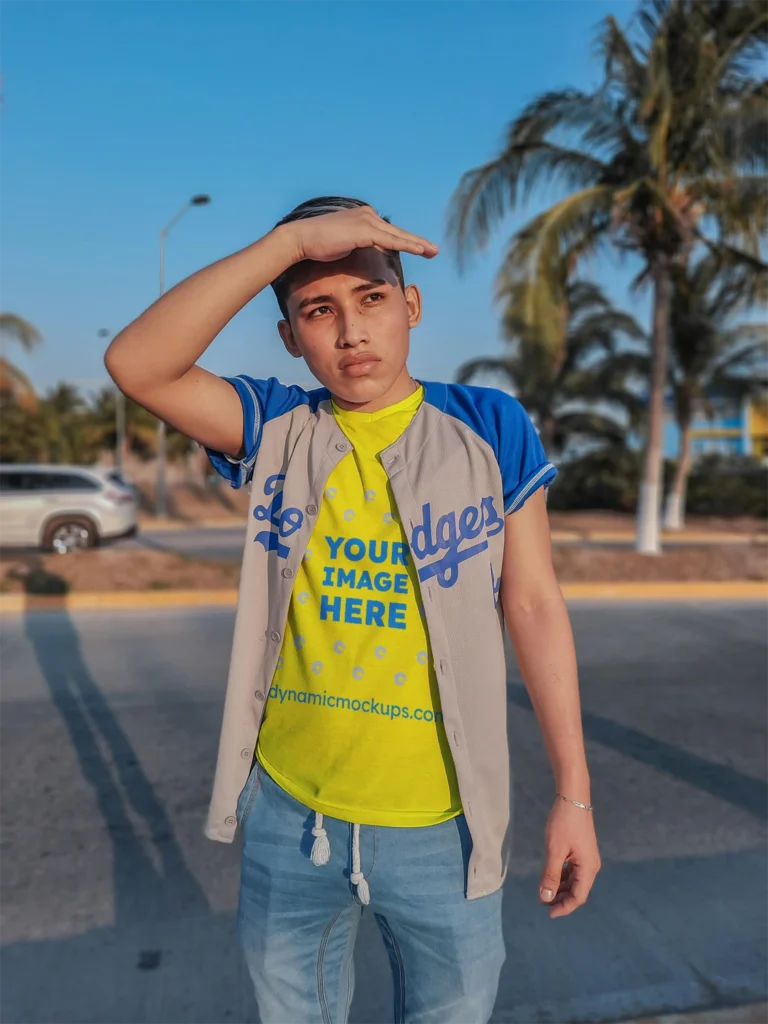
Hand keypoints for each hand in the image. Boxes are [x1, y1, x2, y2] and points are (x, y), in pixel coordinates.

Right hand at [283, 205, 438, 264]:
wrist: (300, 239)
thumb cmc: (316, 246)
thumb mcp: (342, 246)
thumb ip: (355, 246)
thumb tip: (361, 254)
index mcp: (362, 217)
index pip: (387, 232)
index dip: (403, 241)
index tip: (417, 249)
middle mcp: (366, 215)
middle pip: (397, 232)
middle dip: (416, 242)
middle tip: (433, 250)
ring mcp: (366, 220)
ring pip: (398, 235)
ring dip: (418, 244)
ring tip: (433, 251)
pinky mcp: (364, 230)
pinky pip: (391, 240)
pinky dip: (407, 245)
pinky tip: (420, 250)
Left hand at [539, 796, 600, 918]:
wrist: (573, 798)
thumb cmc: (564, 824)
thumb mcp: (555, 850)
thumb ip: (550, 875)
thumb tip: (546, 898)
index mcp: (588, 868)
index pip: (578, 897)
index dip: (564, 907)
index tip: (548, 913)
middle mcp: (591, 866)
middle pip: (577, 890)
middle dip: (561, 899)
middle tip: (543, 902)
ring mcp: (586, 858)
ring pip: (574, 881)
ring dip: (560, 888)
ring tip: (544, 891)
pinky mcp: (581, 850)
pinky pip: (573, 870)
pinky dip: (562, 876)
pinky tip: (551, 876)